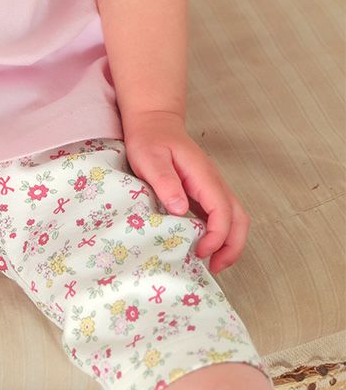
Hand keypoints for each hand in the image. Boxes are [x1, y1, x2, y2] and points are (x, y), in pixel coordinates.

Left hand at [123, 111, 249, 274]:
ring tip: (212, 263)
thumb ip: (165, 181)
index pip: (222, 211)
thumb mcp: (150, 158)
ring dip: (229, 243)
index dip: (217, 236)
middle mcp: (213, 183)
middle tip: (215, 268)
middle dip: (233, 247)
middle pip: (239, 219)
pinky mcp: (203, 192)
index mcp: (203, 176)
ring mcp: (211, 187)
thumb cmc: (150, 139)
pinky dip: (219, 234)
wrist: (154, 122)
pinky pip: (220, 216)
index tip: (200, 252)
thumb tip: (180, 208)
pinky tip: (203, 246)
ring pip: (234, 218)